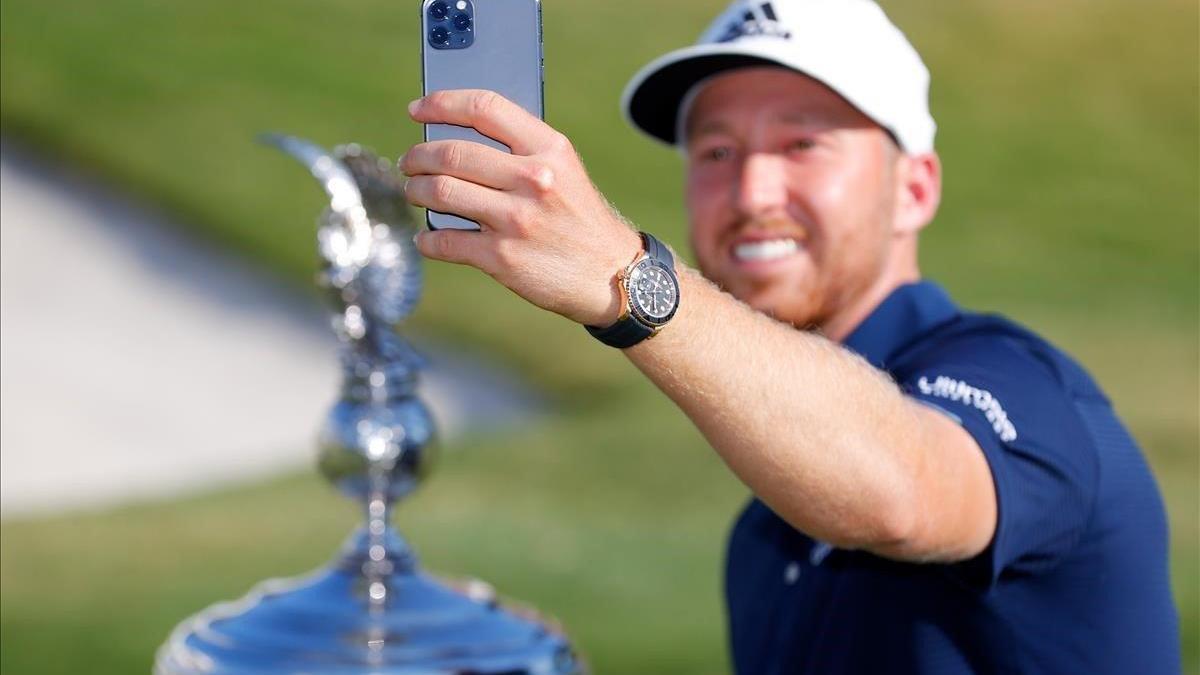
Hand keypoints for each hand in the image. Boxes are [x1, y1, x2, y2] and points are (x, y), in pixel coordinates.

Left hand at [400, 89, 643, 326]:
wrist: (612, 275)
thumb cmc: (578, 218)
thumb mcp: (563, 170)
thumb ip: (520, 150)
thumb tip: (455, 137)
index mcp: (549, 149)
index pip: (485, 108)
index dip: (441, 103)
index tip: (417, 110)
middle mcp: (533, 180)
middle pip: (452, 154)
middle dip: (418, 156)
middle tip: (410, 162)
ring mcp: (516, 220)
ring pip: (441, 192)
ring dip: (416, 191)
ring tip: (415, 192)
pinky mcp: (502, 258)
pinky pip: (444, 241)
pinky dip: (426, 239)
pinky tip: (427, 237)